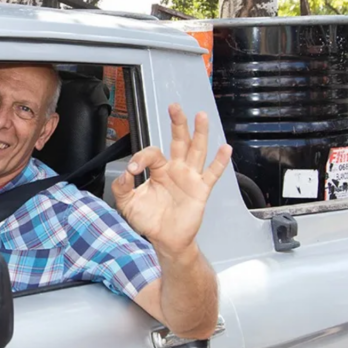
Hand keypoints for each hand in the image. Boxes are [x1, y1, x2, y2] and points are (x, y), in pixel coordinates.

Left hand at [111, 104, 231, 255]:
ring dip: (199, 134)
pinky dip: (219, 162)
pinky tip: (225, 149)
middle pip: (179, 141)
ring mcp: (190, 178)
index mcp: (159, 170)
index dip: (141, 158)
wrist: (165, 240)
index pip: (152, 153)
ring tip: (201, 116)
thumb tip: (125, 172)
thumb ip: (122, 187)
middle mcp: (176, 169)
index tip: (133, 170)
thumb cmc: (149, 220)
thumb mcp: (128, 203)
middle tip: (175, 107)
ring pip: (196, 151)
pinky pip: (212, 174)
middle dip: (177, 123)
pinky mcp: (201, 190)